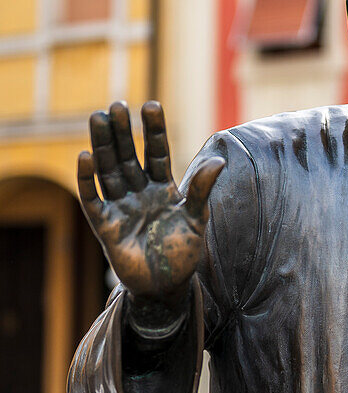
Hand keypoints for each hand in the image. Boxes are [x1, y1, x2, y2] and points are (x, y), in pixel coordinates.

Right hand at [77, 101, 223, 310]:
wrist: (166, 287)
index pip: (157, 152)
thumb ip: (202, 190)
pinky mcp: (105, 224)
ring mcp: (121, 206)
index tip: (150, 105)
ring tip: (98, 117)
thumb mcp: (197, 219)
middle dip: (123, 131)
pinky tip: (84, 156)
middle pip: (128, 156)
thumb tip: (218, 160)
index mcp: (163, 188)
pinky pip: (92, 198)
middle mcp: (140, 192)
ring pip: (109, 170)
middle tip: (116, 105)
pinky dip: (87, 179)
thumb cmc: (183, 253)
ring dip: (103, 145)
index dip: (154, 131)